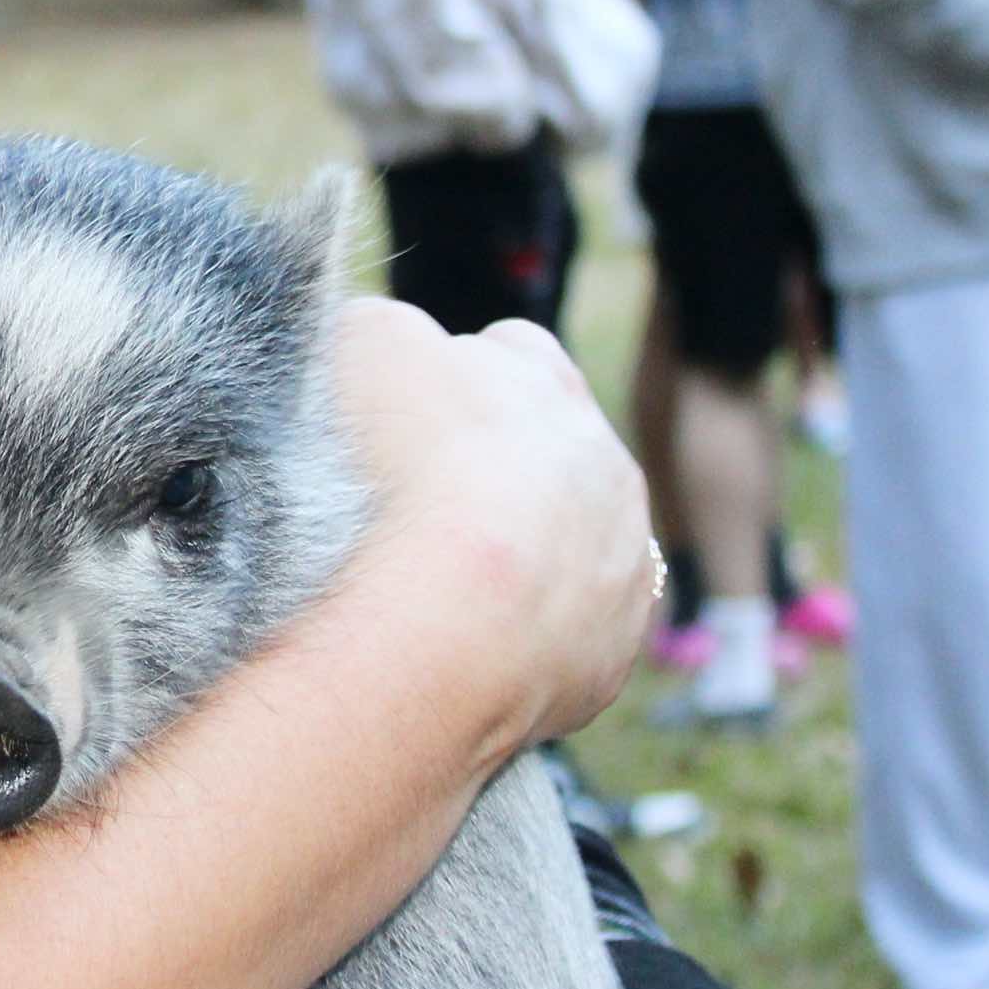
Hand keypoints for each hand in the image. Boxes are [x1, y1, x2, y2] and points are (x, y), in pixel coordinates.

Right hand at [323, 297, 653, 751]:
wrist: (447, 617)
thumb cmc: (401, 469)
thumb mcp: (368, 342)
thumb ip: (387, 330)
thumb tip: (392, 347)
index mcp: (553, 385)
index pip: (513, 351)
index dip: (457, 375)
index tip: (409, 412)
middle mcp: (608, 471)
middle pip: (553, 452)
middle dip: (499, 468)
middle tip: (421, 502)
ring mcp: (620, 568)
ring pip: (573, 548)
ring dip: (520, 556)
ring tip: (440, 583)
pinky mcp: (608, 658)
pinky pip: (567, 638)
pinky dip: (523, 638)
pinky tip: (463, 643)